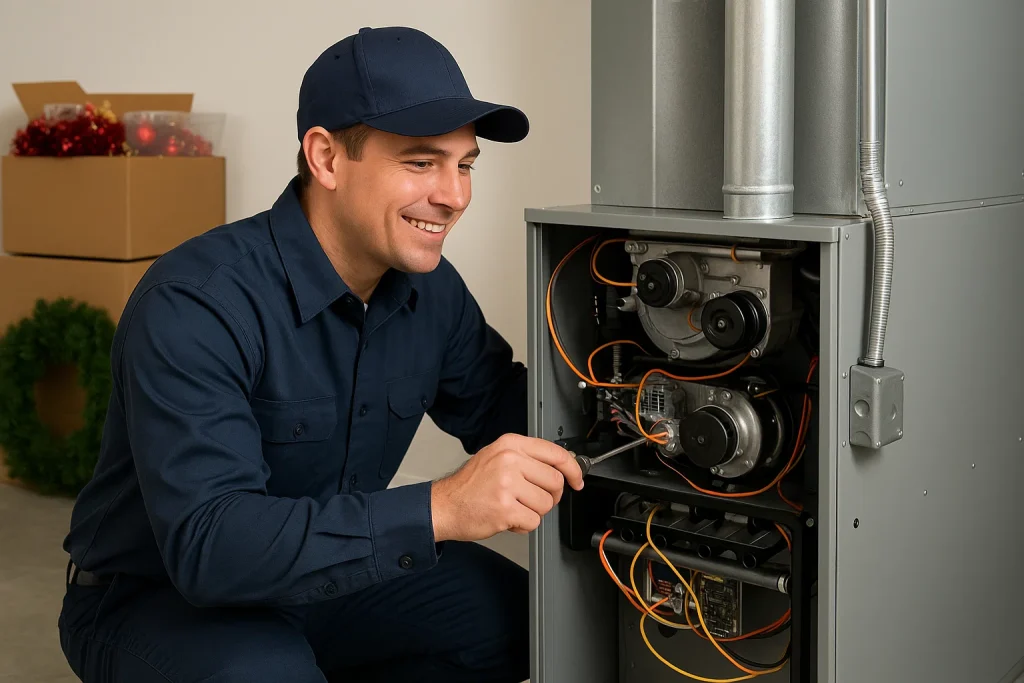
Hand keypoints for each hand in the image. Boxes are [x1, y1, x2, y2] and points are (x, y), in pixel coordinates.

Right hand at [430, 434, 583, 541]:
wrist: (444, 505)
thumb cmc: (471, 485)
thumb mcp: (496, 457)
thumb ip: (526, 457)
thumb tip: (561, 465)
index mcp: (510, 445)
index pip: (556, 453)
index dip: (573, 469)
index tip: (577, 480)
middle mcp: (509, 461)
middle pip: (555, 481)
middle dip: (550, 496)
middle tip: (532, 499)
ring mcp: (507, 485)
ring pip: (546, 504)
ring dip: (534, 512)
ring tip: (514, 507)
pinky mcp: (505, 509)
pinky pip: (533, 521)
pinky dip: (523, 525)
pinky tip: (508, 518)